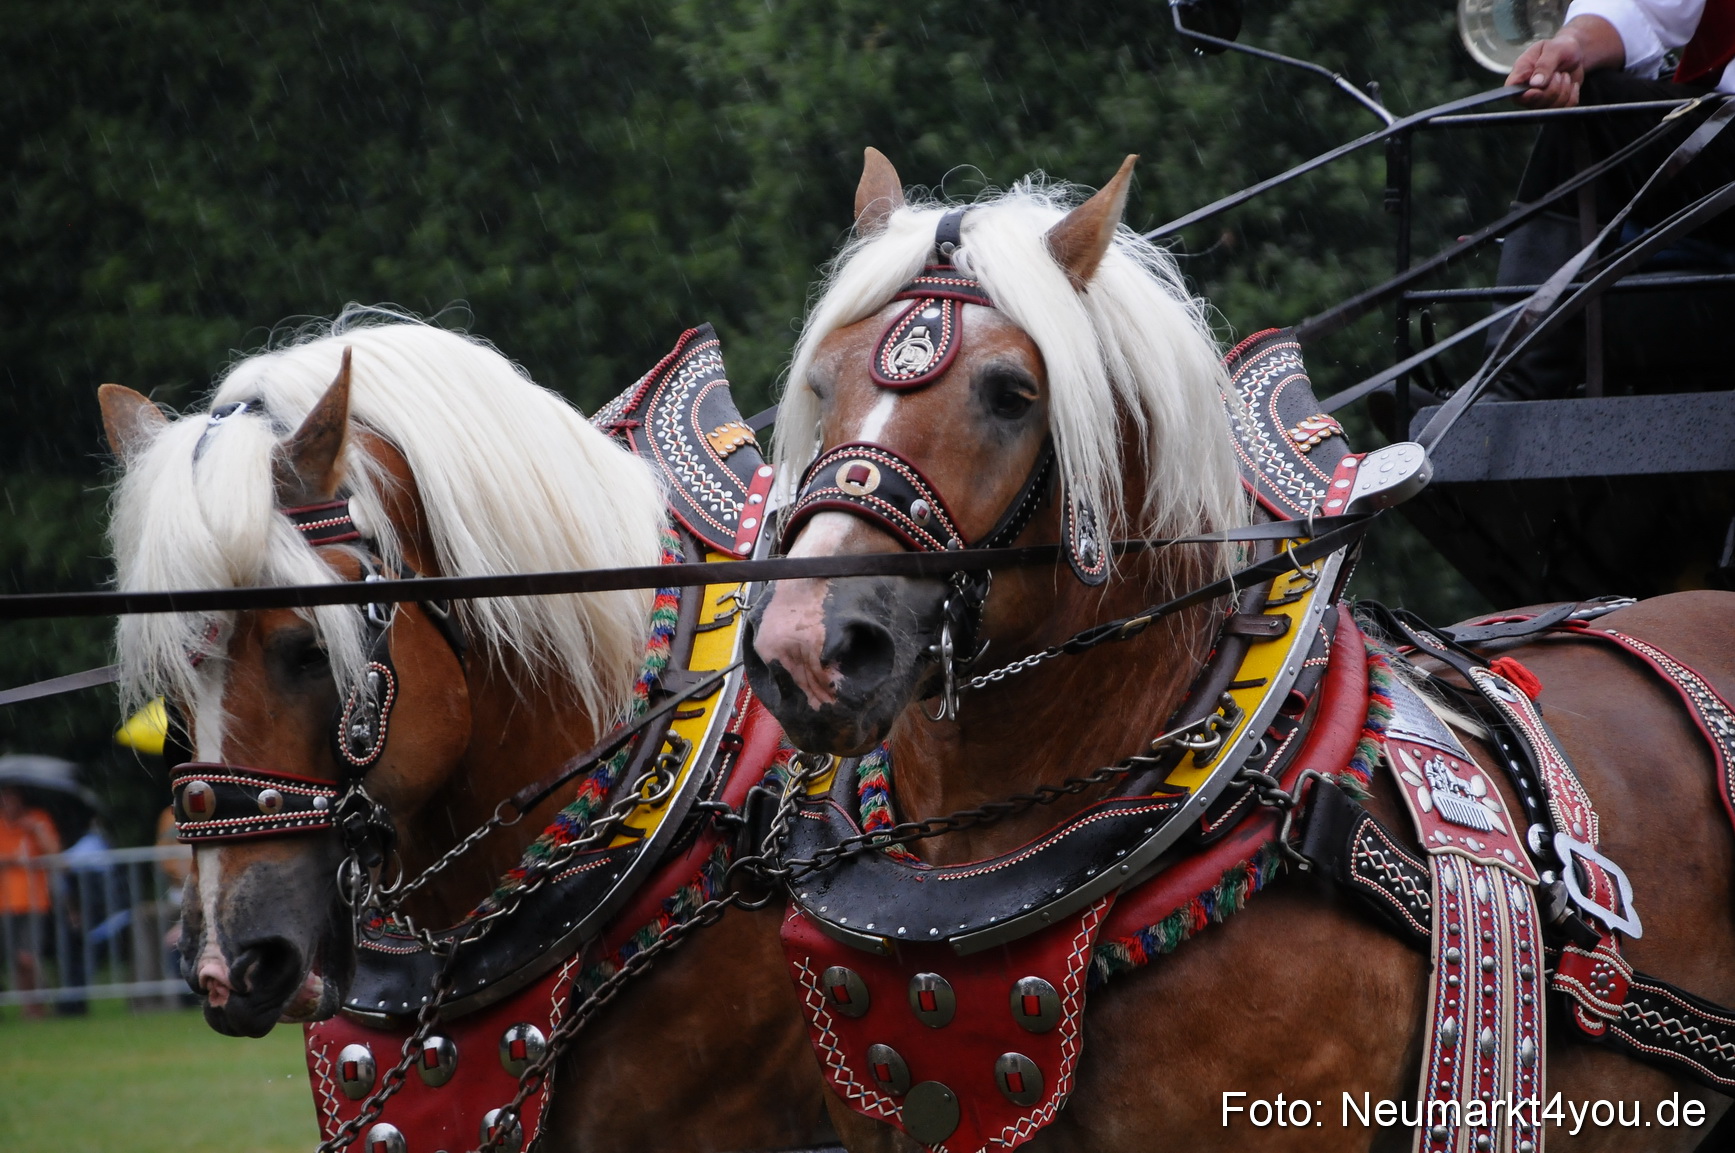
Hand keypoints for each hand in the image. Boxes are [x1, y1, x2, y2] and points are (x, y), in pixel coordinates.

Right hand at [1505, 16, 1625, 108]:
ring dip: (1564, 90)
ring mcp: (1539, 100)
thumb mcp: (1553, 49)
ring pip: (1550, 107)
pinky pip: (1564, 107)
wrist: (1574, 53)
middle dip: (1552, 88)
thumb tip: (1535, 83)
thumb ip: (1544, 65)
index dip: (1524, 94)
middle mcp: (1526, 91)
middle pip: (1534, 103)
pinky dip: (1572, 94)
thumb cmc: (1560, 48)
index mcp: (1520, 74)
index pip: (1511, 90)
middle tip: (1558, 72)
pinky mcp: (1553, 105)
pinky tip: (1570, 83)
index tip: (1539, 86)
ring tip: (1564, 76)